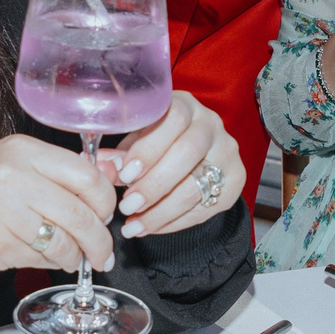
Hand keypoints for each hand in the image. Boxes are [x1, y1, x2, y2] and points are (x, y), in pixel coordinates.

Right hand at [0, 133, 115, 273]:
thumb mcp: (14, 166)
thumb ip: (60, 173)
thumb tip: (115, 176)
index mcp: (25, 151)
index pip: (87, 176)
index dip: (105, 202)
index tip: (106, 217)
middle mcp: (14, 175)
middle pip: (80, 213)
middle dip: (99, 241)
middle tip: (103, 254)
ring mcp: (3, 209)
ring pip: (64, 241)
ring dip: (76, 257)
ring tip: (74, 260)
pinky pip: (39, 257)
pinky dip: (51, 263)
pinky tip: (47, 260)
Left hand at [105, 92, 242, 236]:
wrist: (196, 156)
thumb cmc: (158, 143)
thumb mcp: (136, 142)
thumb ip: (120, 155)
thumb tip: (99, 167)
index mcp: (185, 105)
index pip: (174, 119)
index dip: (149, 148)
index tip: (125, 174)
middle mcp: (211, 124)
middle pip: (188, 153)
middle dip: (154, 184)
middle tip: (128, 206)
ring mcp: (227, 152)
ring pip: (197, 186)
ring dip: (161, 211)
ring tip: (135, 225)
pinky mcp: (236, 180)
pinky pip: (205, 207)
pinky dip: (174, 223)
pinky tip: (151, 228)